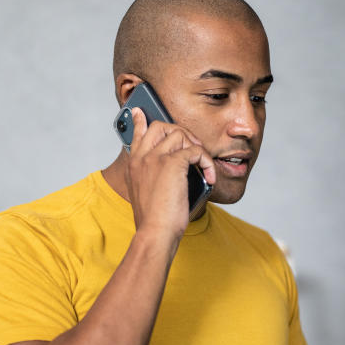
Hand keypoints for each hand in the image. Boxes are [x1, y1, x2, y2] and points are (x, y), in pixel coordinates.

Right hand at [122, 107, 215, 239]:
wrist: (155, 233)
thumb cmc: (154, 220)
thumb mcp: (147, 195)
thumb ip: (153, 179)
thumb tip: (173, 174)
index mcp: (134, 164)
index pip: (137, 134)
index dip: (141, 121)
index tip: (140, 111)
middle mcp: (142, 157)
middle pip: (161, 126)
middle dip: (181, 133)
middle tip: (193, 149)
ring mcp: (156, 158)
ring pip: (180, 134)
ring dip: (197, 148)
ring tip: (202, 166)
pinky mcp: (172, 163)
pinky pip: (196, 151)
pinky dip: (207, 162)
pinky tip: (209, 176)